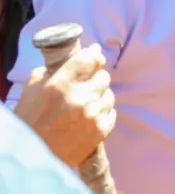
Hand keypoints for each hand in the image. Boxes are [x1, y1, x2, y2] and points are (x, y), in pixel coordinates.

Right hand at [13, 44, 116, 167]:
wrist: (32, 155)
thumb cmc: (30, 119)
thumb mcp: (34, 87)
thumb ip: (56, 68)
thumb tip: (84, 53)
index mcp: (60, 85)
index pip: (90, 59)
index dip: (94, 54)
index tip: (94, 54)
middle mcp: (79, 98)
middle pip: (104, 76)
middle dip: (95, 77)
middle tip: (86, 84)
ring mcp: (92, 116)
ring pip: (109, 94)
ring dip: (99, 96)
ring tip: (85, 103)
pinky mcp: (100, 131)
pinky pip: (112, 112)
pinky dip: (103, 112)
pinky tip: (90, 116)